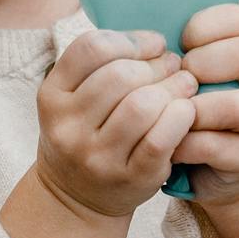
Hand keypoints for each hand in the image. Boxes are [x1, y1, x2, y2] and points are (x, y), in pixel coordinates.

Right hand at [35, 29, 199, 217]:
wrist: (77, 198)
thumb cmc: (86, 133)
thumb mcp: (73, 97)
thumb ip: (102, 65)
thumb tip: (157, 40)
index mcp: (52, 96)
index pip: (91, 48)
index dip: (132, 39)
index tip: (154, 44)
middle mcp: (67, 127)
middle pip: (121, 75)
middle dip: (157, 64)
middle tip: (175, 65)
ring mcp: (96, 156)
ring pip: (142, 106)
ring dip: (173, 88)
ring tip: (185, 85)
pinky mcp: (128, 178)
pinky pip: (160, 140)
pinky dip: (180, 119)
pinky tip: (186, 111)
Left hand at [174, 4, 238, 205]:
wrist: (212, 165)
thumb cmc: (201, 104)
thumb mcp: (201, 68)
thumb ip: (189, 46)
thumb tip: (154, 34)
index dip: (204, 26)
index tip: (181, 44)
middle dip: (202, 63)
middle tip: (177, 79)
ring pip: (236, 107)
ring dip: (192, 108)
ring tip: (169, 111)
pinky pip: (216, 146)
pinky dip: (185, 143)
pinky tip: (169, 142)